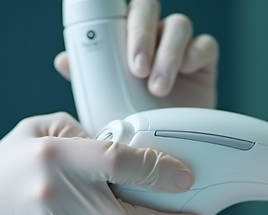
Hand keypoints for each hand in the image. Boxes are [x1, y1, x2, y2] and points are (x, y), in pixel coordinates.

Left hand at [54, 0, 218, 107]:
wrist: (165, 149)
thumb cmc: (133, 122)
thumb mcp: (105, 103)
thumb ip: (87, 78)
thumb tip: (62, 61)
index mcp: (125, 39)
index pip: (121, 13)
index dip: (119, 23)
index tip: (112, 53)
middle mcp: (152, 36)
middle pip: (147, 9)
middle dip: (141, 35)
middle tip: (137, 69)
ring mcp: (179, 47)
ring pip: (177, 25)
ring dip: (167, 53)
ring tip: (159, 87)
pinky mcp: (203, 62)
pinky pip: (204, 45)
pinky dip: (194, 55)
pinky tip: (186, 72)